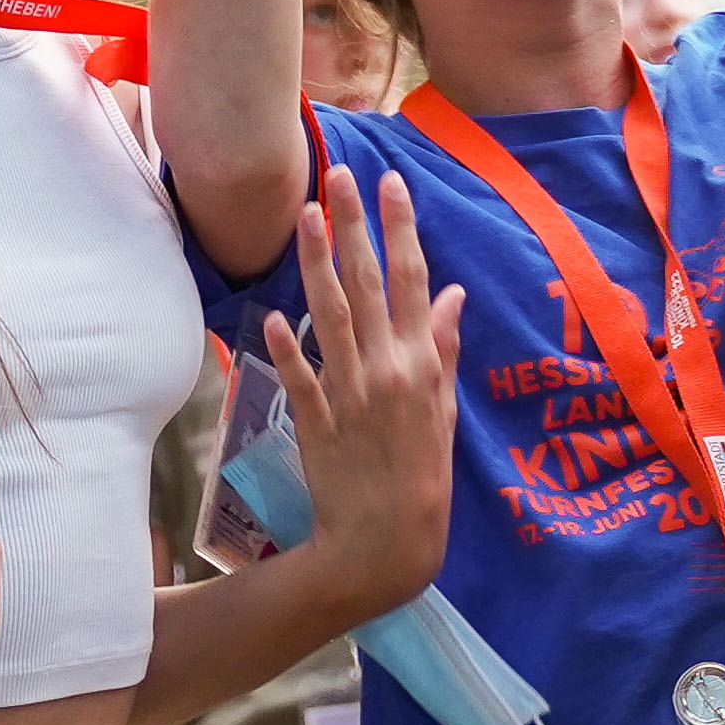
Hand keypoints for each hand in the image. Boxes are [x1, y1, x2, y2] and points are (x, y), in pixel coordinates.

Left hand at [264, 177, 460, 613]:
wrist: (385, 548)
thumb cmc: (424, 482)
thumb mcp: (446, 414)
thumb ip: (444, 351)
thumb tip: (453, 295)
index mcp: (423, 366)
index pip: (414, 282)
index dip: (402, 229)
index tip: (392, 183)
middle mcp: (387, 370)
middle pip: (369, 284)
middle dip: (354, 226)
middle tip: (339, 175)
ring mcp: (349, 395)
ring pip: (331, 316)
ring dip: (316, 263)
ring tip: (305, 215)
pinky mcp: (315, 422)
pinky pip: (301, 376)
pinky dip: (288, 346)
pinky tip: (272, 313)